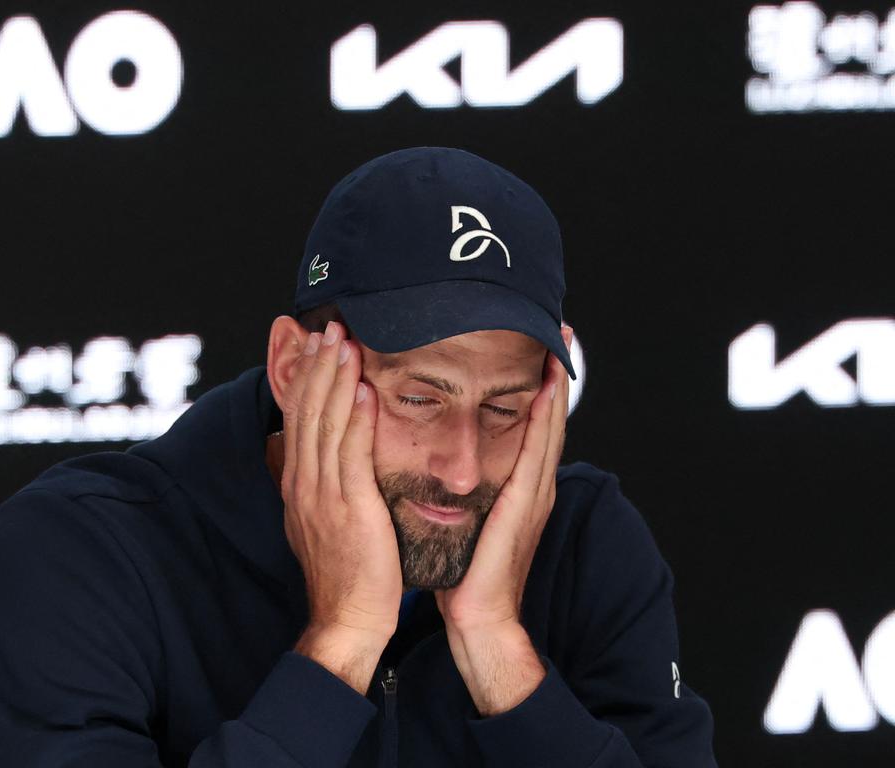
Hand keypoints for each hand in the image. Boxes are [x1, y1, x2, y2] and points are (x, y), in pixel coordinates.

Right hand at [280, 321, 403, 646]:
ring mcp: (323, 493)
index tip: (315, 346)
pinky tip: (363, 387)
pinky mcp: (349, 506)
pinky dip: (355, 416)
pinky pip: (350, 452)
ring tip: (343, 340)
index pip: (299, 419)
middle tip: (327, 326)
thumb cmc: (345, 573)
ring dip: (335, 378)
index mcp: (299, 484)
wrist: (348, 618)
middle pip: (307, 411)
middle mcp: (304, 482)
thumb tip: (325, 460)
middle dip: (317, 365)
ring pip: (326, 422)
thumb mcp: (323, 522)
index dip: (306, 379)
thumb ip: (324, 486)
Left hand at [435, 326, 572, 633]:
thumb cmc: (466, 574)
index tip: (541, 347)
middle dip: (557, 372)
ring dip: (557, 383)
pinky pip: (538, 449)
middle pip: (549, 416)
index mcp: (520, 488)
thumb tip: (443, 468)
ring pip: (549, 425)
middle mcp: (533, 485)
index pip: (532, 425)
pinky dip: (546, 416)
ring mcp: (535, 493)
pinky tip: (548, 388)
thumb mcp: (468, 521)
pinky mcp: (526, 504)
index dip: (540, 387)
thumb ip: (466, 492)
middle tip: (560, 329)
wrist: (478, 618)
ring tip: (561, 343)